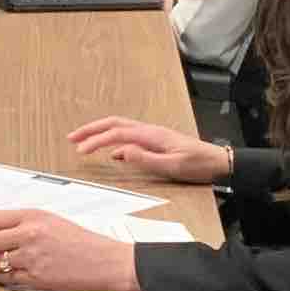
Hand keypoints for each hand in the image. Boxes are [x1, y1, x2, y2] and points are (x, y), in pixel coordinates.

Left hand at [0, 207, 132, 290]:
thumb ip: (29, 224)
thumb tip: (3, 231)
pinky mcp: (36, 278)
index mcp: (35, 216)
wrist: (107, 263)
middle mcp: (30, 234)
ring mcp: (32, 257)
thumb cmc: (86, 244)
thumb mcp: (55, 223)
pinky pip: (7, 279)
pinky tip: (2, 277)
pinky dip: (1, 279)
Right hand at [69, 116, 229, 185]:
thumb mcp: (172, 166)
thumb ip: (145, 159)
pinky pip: (129, 137)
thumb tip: (121, 152)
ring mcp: (152, 135)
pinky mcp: (155, 142)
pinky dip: (113, 141)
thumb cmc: (198, 165)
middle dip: (91, 129)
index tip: (80, 150)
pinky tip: (110, 152)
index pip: (116, 134)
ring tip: (83, 140)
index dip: (95, 141)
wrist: (217, 162)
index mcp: (151, 135)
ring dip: (100, 132)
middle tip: (72, 137)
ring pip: (120, 128)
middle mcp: (150, 131)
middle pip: (114, 124)